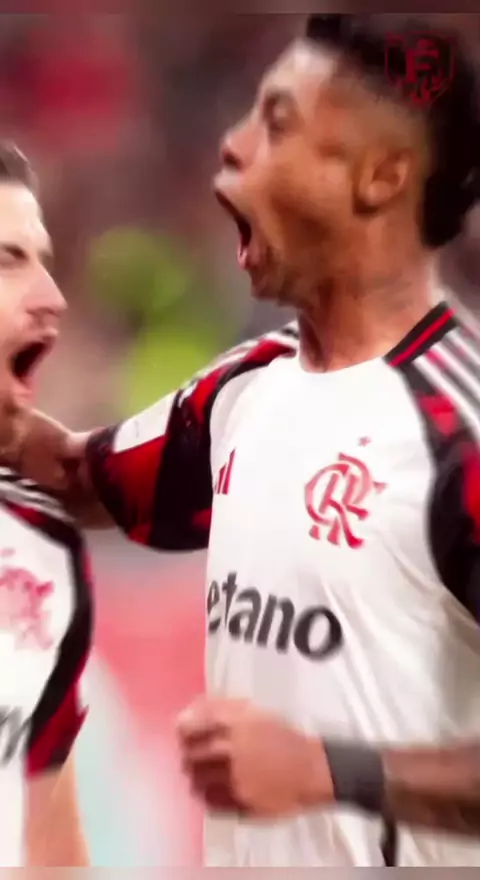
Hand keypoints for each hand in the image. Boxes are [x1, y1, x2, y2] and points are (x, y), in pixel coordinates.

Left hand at [176, 697, 333, 816]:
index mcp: (234, 723)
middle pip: (190, 755)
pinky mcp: (238, 803)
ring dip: (197, 776)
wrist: (310, 770)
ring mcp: (233, 779)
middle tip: (195, 756)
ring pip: (196, 781)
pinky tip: (219, 788)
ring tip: (207, 773)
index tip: (184, 734)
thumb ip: (219, 708)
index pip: (191, 726)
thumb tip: (186, 712)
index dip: (183, 730)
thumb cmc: (281, 736)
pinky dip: (209, 795)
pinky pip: (209, 802)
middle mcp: (230, 750)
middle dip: (189, 755)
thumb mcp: (254, 713)